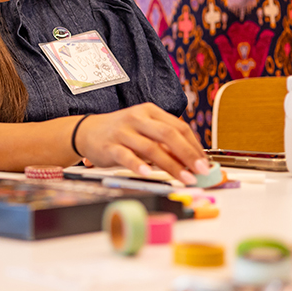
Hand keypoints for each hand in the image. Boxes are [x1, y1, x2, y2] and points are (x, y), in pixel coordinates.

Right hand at [75, 103, 207, 184]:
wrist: (86, 131)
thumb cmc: (121, 132)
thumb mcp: (144, 130)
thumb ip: (165, 142)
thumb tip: (192, 161)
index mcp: (149, 112)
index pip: (179, 126)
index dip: (195, 146)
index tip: (205, 163)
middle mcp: (137, 119)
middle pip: (168, 134)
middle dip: (188, 154)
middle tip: (201, 170)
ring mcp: (123, 132)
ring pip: (151, 147)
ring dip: (171, 165)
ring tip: (185, 179)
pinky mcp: (110, 146)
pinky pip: (126, 156)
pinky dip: (138, 165)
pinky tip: (148, 173)